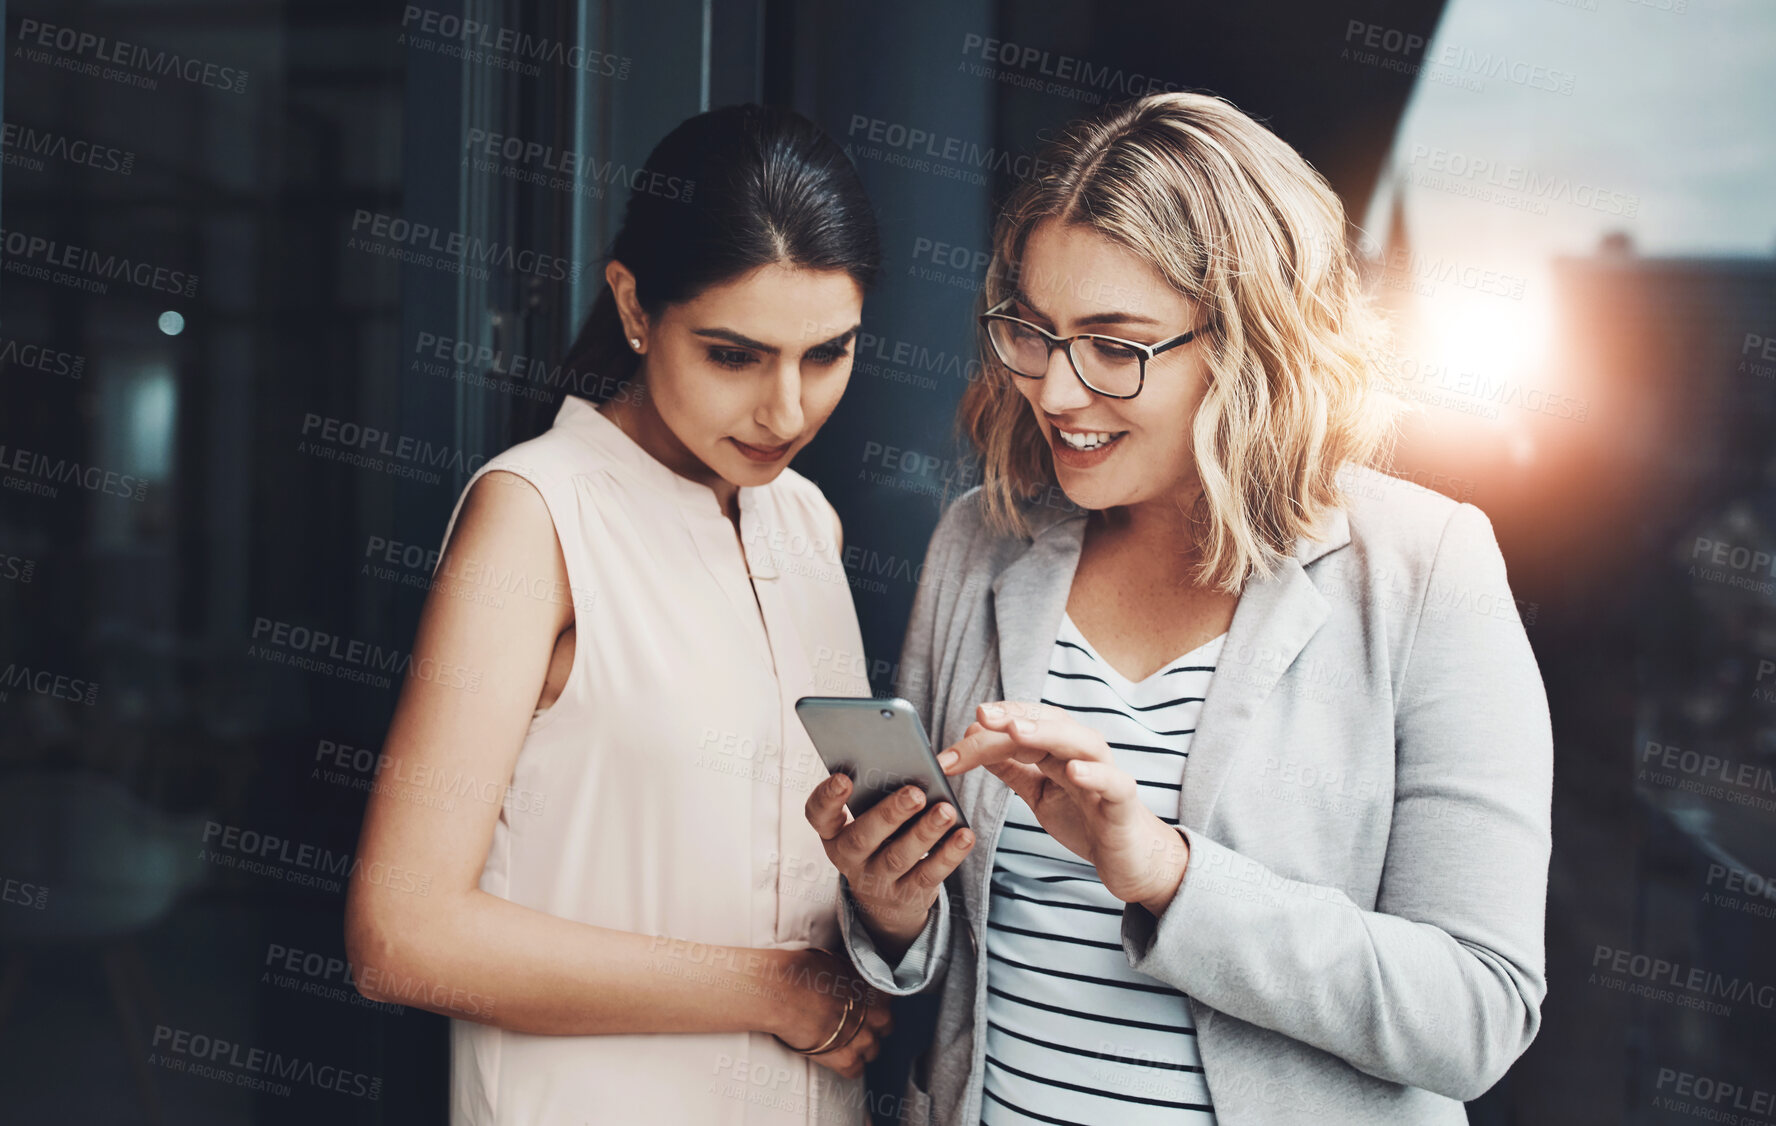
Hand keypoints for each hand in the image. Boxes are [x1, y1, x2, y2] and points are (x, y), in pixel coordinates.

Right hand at [771, 947, 893, 1078]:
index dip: (870, 1006)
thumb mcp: (838, 964)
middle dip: (868, 1026)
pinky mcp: (849, 1059)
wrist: (784, 992)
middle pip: (884, 1028)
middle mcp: (879, 1014)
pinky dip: (844, 1065)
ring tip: (836, 1039)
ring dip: (857, 1046)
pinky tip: (831, 1055)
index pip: (886, 1002)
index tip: (858, 1007)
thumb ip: (852, 977)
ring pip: (872, 1051)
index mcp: (877, 988)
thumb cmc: (805, 973)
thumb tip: (849, 981)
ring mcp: (865, 1039)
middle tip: (847, 1023)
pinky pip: (856, 1070)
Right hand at [804, 773, 974, 962]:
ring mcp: (877, 881)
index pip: (819, 815)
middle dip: (890, 814)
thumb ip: (878, 797)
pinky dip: (948, 855)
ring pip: (899, 856)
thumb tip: (911, 766)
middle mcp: (850, 857)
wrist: (887, 901)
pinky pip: (929, 875)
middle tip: (915, 793)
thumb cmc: (880, 842)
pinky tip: (964, 836)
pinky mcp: (907, 895)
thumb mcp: (868, 823)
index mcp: (835, 832)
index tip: (844, 778)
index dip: (827, 798)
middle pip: (864, 836)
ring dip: (924, 832)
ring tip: (946, 811)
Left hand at [938, 701, 1188, 914]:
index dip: (993, 727)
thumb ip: (1011, 768)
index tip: (959, 736)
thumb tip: (974, 740)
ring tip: (1016, 731)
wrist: (1129, 858)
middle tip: (982, 716)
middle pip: (1049, 724)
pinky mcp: (1124, 802)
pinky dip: (1095, 773)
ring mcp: (1105, 774)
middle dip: (1014, 717)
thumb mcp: (1038, 793)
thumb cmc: (1085, 819)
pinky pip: (1114, 782)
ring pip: (1081, 743)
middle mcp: (1082, 754)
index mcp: (1059, 750)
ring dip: (1048, 734)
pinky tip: (1074, 770)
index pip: (1024, 725)